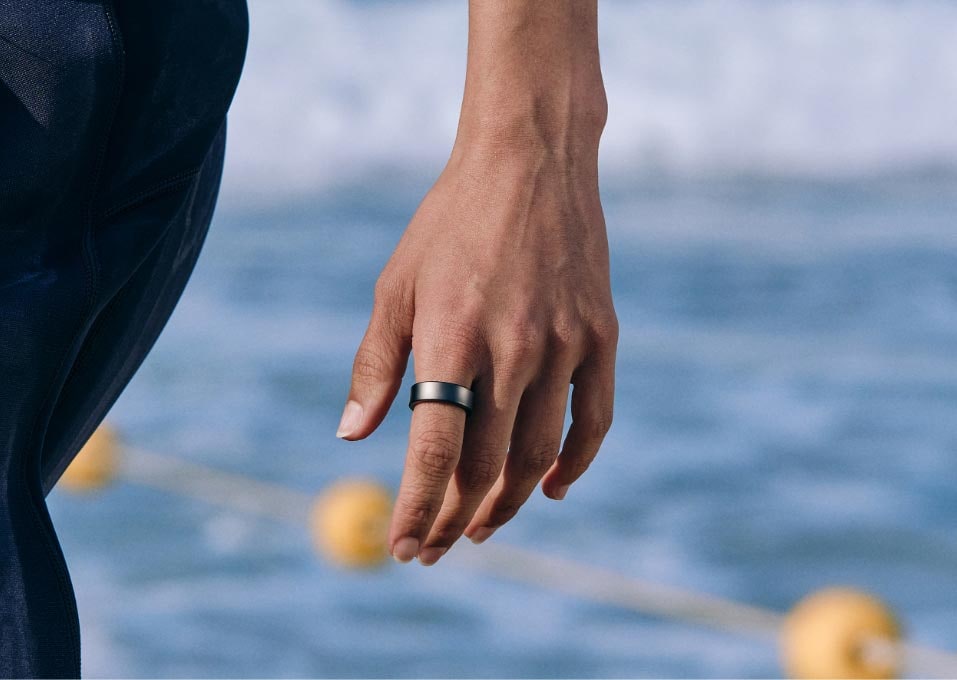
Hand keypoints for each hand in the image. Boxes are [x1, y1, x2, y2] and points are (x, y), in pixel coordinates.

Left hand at [337, 0, 616, 565]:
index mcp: (450, 335)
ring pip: (540, 453)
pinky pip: (593, 420)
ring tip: (484, 527)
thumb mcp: (396, 285)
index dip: (417, 507)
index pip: (432, 448)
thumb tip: (350, 439)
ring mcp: (564, 342)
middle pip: (486, 464)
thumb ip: (375, 365)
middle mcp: (512, 346)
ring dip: (510, 503)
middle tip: (438, 546)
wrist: (529, 160)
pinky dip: (575, 464)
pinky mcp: (600, 335)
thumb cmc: (449, 223)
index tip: (404, 548)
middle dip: (456, 517)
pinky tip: (555, 490)